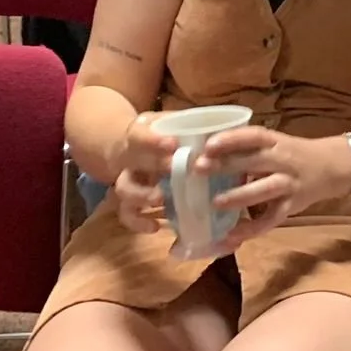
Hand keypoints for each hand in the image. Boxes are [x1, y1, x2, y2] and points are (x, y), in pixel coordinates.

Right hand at [111, 113, 181, 235]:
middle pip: (134, 161)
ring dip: (142, 195)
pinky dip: (138, 222)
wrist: (132, 145)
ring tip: (160, 200)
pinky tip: (155, 227)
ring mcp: (128, 179)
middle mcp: (129, 156)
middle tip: (174, 168)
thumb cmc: (161, 133)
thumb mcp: (172, 122)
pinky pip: (127, 213)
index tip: (173, 144)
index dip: (153, 141)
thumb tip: (227, 127)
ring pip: (124, 188)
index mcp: (140, 133)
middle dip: (154, 165)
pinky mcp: (129, 200)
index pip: (140, 135)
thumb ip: (193, 126)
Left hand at [196, 127, 350, 247]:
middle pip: (255, 161)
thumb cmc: (293, 154)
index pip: (253, 136)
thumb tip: (206, 154)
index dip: (232, 138)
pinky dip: (252, 229)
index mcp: (276, 142)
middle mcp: (283, 160)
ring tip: (215, 203)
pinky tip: (232, 236)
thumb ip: (249, 150)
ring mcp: (288, 184)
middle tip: (199, 169)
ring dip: (240, 196)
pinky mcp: (291, 206)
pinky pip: (271, 219)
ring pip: (264, 189)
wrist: (331, 167)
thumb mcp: (275, 144)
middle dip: (227, 165)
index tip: (209, 144)